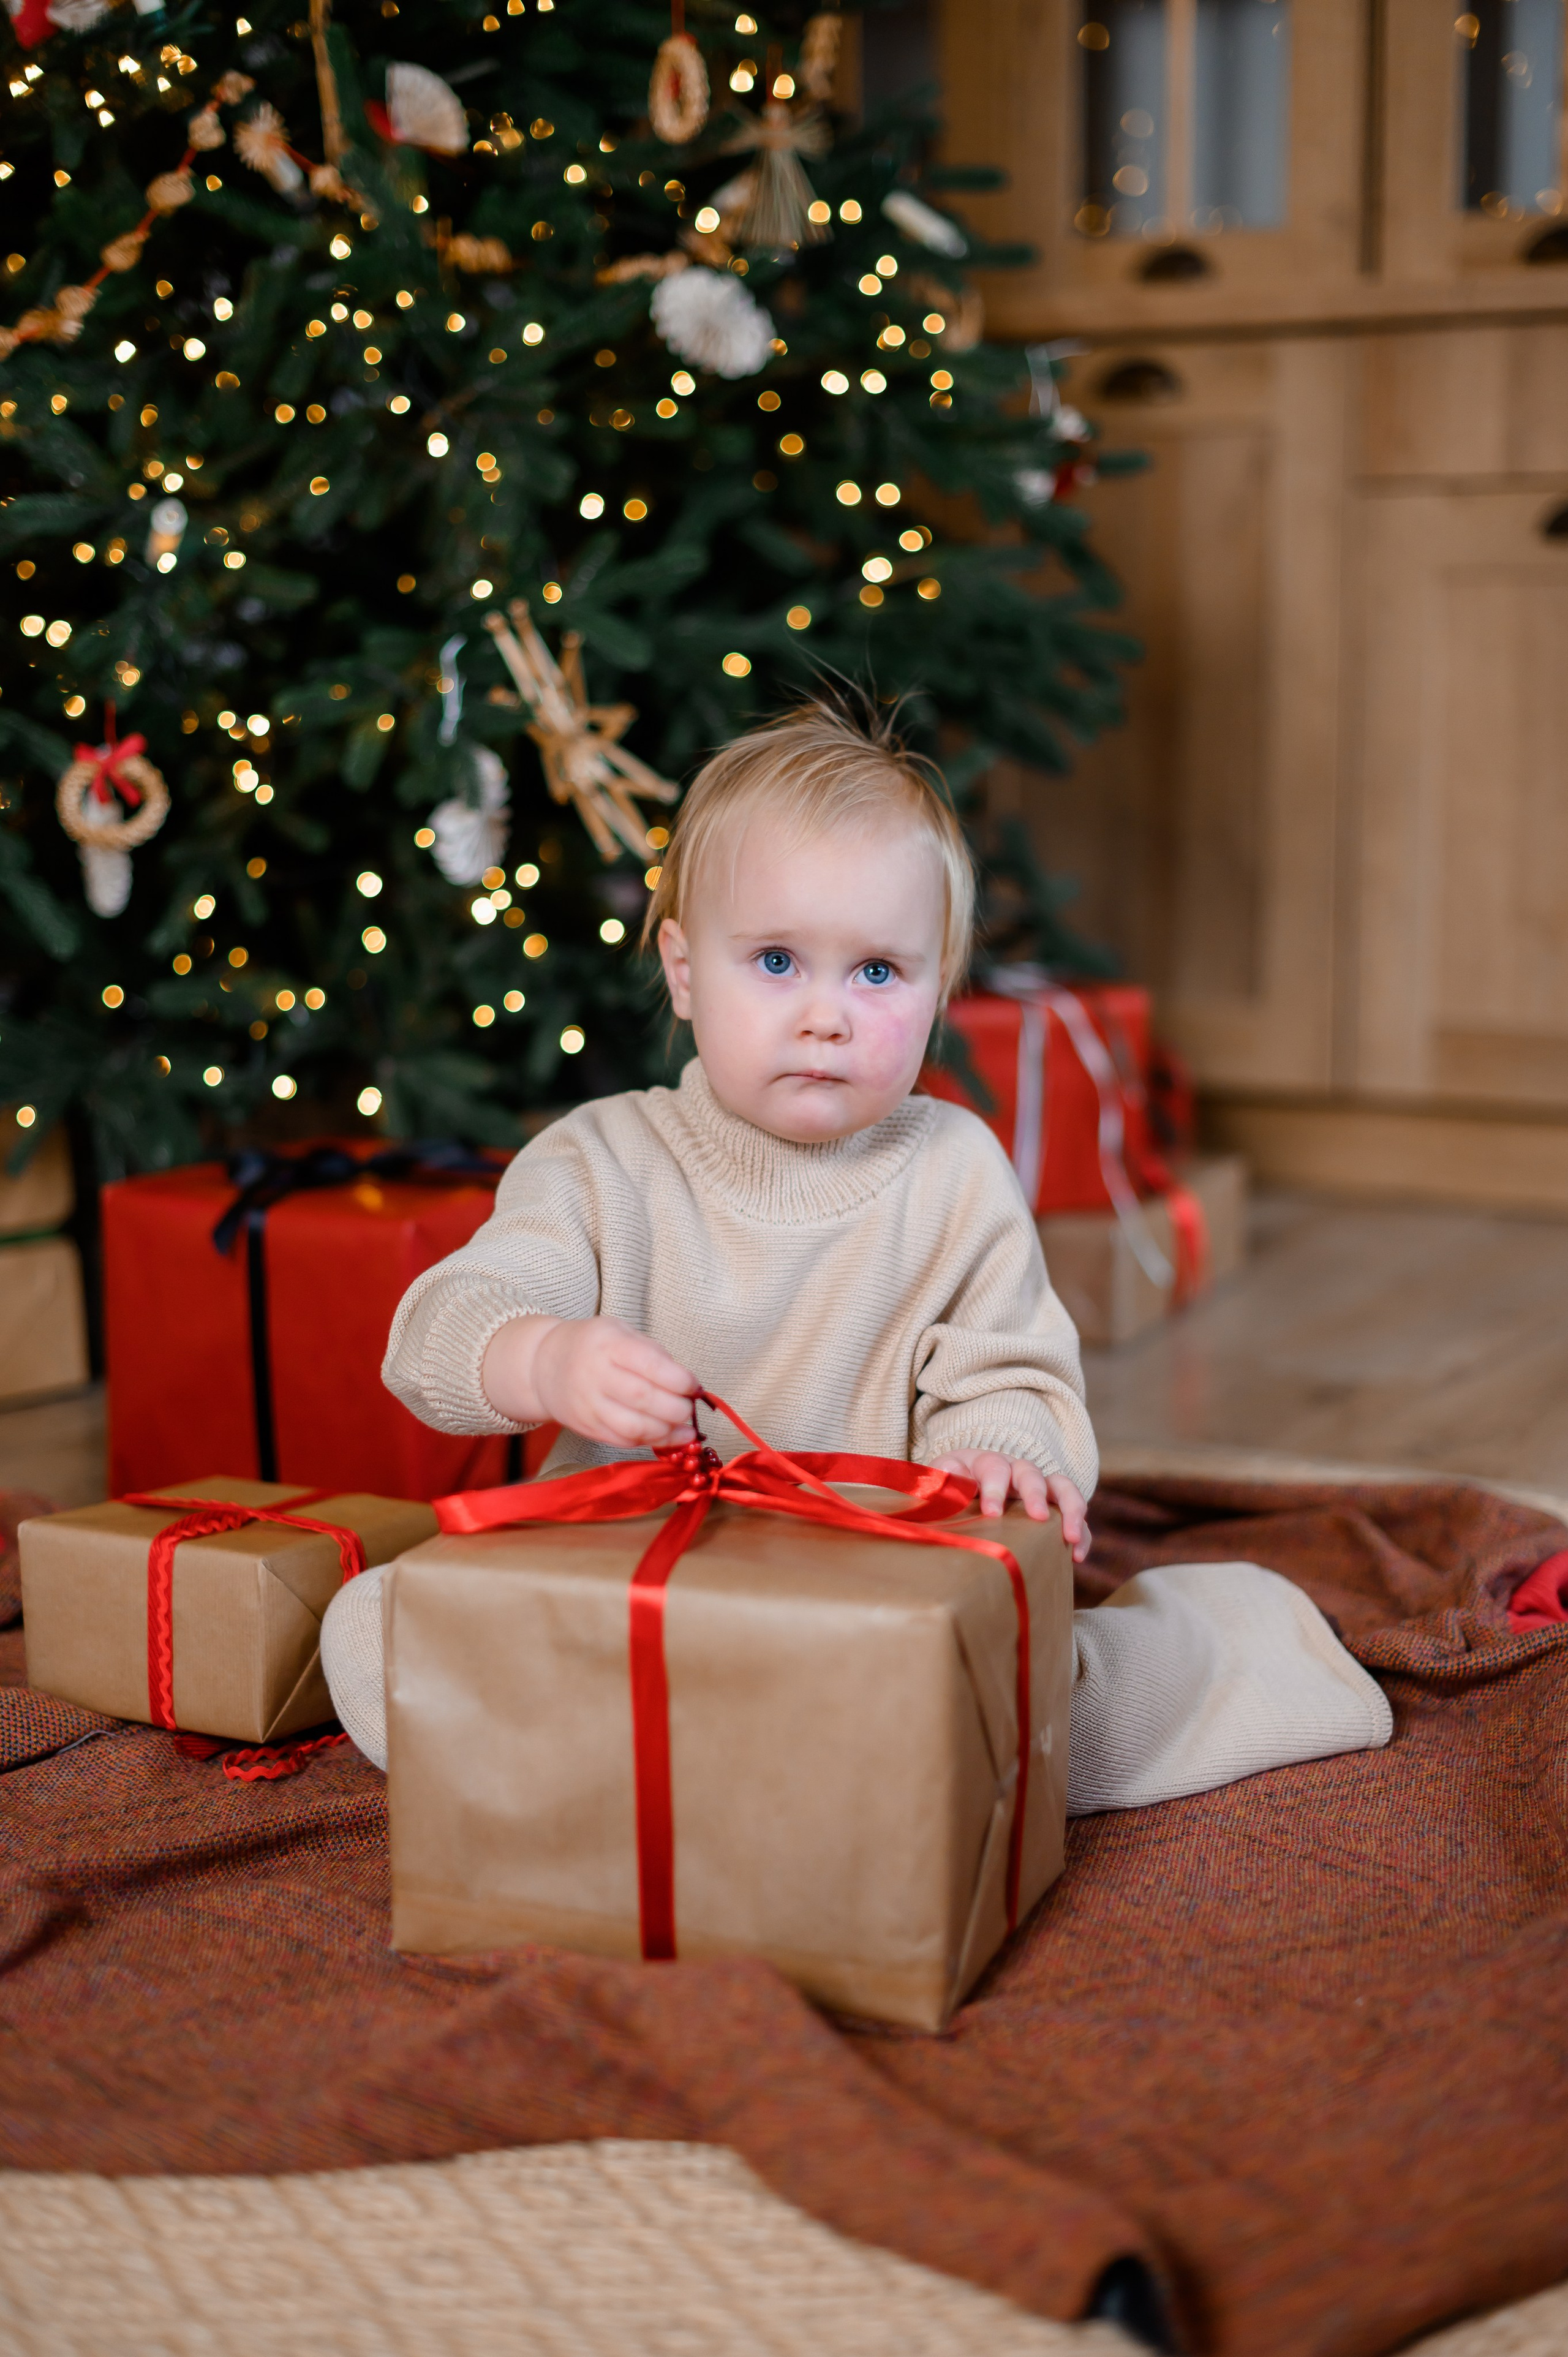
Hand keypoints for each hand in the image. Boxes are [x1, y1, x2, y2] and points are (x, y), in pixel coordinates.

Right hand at [482, 1314, 699, 1449]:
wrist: (546, 1365)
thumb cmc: (594, 1345)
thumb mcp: (621, 1332)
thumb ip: (653, 1354)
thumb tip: (688, 1384)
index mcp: (609, 1344)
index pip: (649, 1364)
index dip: (679, 1379)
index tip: (695, 1386)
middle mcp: (595, 1375)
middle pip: (643, 1399)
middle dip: (677, 1408)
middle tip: (690, 1408)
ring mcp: (588, 1405)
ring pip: (634, 1427)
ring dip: (667, 1432)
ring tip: (686, 1429)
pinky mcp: (587, 1428)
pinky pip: (623, 1441)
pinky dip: (650, 1442)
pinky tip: (666, 1436)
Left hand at [931, 1452, 1091, 1561]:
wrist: (966, 1484)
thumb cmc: (953, 1486)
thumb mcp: (942, 1481)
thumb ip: (939, 1483)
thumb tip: (939, 1490)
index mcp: (986, 1464)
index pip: (994, 1468)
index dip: (995, 1488)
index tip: (992, 1512)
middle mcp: (1016, 1471)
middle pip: (1032, 1474)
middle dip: (1036, 1494)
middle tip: (1038, 1517)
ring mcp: (1039, 1488)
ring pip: (1063, 1488)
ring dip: (1070, 1510)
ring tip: (1070, 1537)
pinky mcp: (1053, 1508)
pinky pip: (1074, 1516)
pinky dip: (1080, 1533)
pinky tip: (1077, 1556)